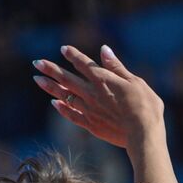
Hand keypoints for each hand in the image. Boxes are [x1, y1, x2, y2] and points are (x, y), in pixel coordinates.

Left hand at [33, 45, 163, 148]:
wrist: (143, 134)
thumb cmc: (145, 106)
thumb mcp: (135, 82)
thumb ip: (117, 67)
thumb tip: (104, 49)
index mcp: (103, 80)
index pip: (84, 64)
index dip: (73, 55)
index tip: (63, 49)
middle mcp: (92, 93)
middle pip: (67, 78)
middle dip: (50, 69)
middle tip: (36, 63)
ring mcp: (89, 109)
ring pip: (64, 95)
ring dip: (50, 87)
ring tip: (37, 79)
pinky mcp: (91, 124)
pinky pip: (72, 115)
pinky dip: (62, 109)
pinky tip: (54, 104)